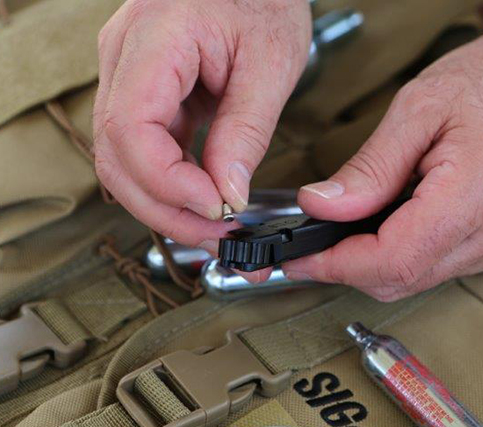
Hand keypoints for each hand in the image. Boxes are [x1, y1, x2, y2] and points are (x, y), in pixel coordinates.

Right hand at [93, 0, 310, 249]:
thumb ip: (245, 131)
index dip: (167, 181)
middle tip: (213, 234)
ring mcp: (130, 76)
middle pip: (116, 155)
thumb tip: (228, 192)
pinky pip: (144, 148)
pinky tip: (201, 200)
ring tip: (212, 225)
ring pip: (124, 159)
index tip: (214, 207)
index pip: (130, 129)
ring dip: (164, 202)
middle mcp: (126, 59)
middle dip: (163, 207)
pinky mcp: (147, 92)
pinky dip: (171, 182)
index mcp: (155, 40)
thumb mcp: (270, 64)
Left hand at [282, 22, 482, 300]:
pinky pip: (437, 267)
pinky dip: (403, 253)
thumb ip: (369, 168)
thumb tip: (321, 207)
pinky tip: (393, 223)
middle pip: (401, 280)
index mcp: (478, 193)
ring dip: (374, 261)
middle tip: (314, 243)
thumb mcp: (419, 108)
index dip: (337, 265)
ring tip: (352, 226)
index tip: (302, 258)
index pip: (394, 259)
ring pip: (416, 280)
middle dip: (348, 267)